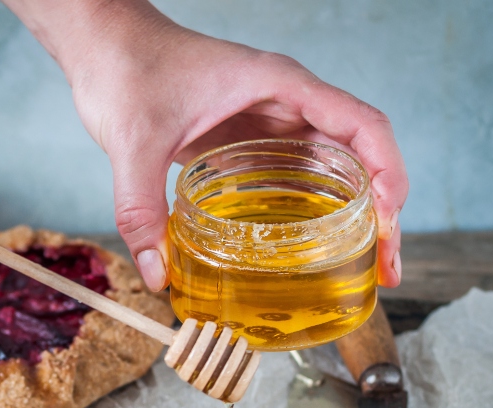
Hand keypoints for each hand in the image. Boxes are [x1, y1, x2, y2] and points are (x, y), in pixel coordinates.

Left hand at [7, 2, 406, 291]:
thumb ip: (140, 208)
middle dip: (380, 211)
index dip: (388, 174)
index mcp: (280, 85)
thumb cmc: (127, 70)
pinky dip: (310, 213)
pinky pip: (292, 179)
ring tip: (360, 268)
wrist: (104, 49)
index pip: (362, 126)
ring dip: (351, 216)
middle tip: (385, 266)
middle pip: (358, 156)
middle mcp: (285, 103)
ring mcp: (267, 124)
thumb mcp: (132, 142)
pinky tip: (306, 253)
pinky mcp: (244, 144)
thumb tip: (158, 272)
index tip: (389, 224)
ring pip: (330, 170)